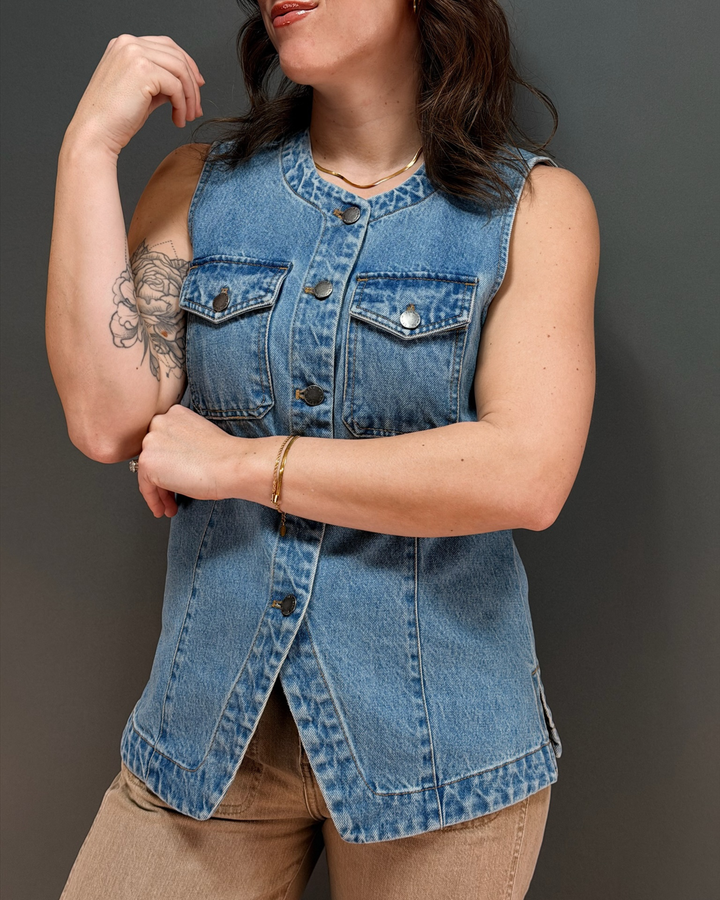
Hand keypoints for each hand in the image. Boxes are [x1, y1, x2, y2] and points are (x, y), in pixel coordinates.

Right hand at [67, 34, 203, 155]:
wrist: (95, 133)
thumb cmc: (113, 118)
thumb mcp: (140, 92)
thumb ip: (159, 82)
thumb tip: (184, 85)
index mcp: (124, 45)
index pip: (166, 46)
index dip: (187, 65)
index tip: (197, 85)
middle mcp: (128, 44)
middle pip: (177, 55)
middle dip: (192, 82)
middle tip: (196, 107)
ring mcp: (135, 54)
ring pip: (180, 70)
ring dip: (190, 96)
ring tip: (188, 116)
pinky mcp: (143, 70)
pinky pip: (176, 86)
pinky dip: (182, 105)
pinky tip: (177, 119)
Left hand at [136, 405, 242, 517]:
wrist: (231, 465)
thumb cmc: (225, 457)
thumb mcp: (200, 440)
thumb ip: (182, 445)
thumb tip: (172, 464)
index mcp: (175, 413)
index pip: (162, 441)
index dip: (168, 462)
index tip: (174, 475)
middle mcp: (159, 422)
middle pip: (153, 455)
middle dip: (162, 477)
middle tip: (171, 495)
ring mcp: (150, 441)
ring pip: (148, 471)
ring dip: (159, 491)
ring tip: (169, 506)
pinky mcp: (147, 461)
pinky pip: (145, 486)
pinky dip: (153, 500)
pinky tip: (164, 509)